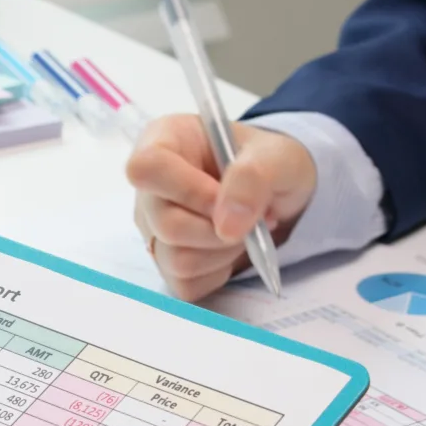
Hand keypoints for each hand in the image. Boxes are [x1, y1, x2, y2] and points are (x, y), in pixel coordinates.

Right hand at [126, 116, 316, 300]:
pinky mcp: (166, 262)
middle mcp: (150, 188)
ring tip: (244, 231)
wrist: (280, 192)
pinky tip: (230, 250)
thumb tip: (227, 225)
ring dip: (222, 252)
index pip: (145, 169)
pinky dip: (218, 273)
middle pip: (165, 224)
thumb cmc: (270, 163)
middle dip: (218, 229)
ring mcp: (154, 228)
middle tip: (251, 217)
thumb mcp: (277, 156)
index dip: (186, 190)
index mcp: (165, 141)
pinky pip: (186, 284)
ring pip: (175, 259)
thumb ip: (252, 178)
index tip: (223, 197)